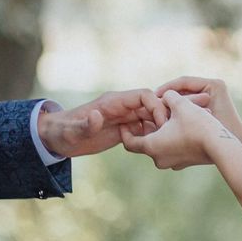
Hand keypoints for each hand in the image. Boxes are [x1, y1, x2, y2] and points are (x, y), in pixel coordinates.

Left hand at [38, 89, 208, 157]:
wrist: (58, 138)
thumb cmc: (63, 132)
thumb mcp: (72, 131)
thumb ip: (85, 124)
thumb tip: (96, 116)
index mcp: (113, 102)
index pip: (143, 96)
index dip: (156, 105)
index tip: (165, 122)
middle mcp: (122, 108)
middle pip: (152, 106)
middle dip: (168, 114)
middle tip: (184, 126)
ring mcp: (124, 118)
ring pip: (152, 117)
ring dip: (166, 124)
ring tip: (183, 135)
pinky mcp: (125, 129)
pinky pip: (146, 128)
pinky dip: (157, 134)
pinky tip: (167, 144)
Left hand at [121, 90, 226, 169]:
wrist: (221, 145)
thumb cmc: (197, 124)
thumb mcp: (180, 104)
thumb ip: (168, 96)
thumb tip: (165, 94)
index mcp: (151, 146)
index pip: (129, 142)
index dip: (125, 130)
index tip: (125, 121)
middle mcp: (159, 159)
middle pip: (144, 143)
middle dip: (145, 129)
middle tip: (145, 116)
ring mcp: (172, 163)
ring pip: (159, 147)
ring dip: (160, 133)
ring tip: (165, 119)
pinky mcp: (185, 164)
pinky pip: (172, 150)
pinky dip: (171, 140)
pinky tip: (180, 127)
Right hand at [156, 76, 241, 144]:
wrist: (232, 151)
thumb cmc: (216, 135)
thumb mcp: (191, 116)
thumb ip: (176, 103)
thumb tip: (157, 96)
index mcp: (214, 84)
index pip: (183, 81)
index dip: (166, 88)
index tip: (152, 96)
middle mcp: (215, 88)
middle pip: (183, 90)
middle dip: (167, 98)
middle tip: (151, 105)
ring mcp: (212, 99)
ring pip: (184, 101)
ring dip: (171, 108)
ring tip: (156, 115)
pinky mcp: (210, 110)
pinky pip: (189, 110)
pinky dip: (178, 115)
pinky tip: (165, 125)